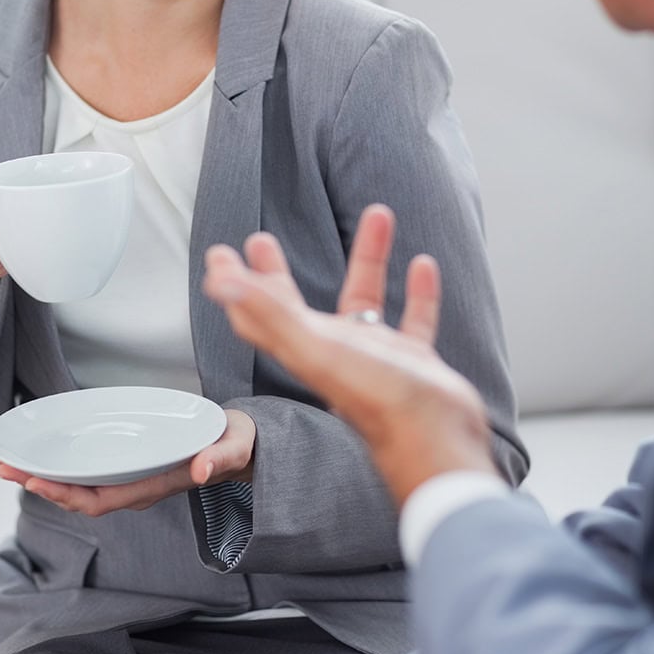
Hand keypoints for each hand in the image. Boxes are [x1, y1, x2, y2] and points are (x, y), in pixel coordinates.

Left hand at [0, 407, 255, 514]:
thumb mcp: (233, 448)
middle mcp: (139, 489)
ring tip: (13, 465)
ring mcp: (134, 481)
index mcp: (156, 485)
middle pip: (80, 497)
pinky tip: (45, 458)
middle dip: (42, 486)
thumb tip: (201, 470)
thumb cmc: (235, 445)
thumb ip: (219, 458)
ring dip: (46, 479)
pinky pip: (90, 476)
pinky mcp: (132, 469)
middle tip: (5, 468)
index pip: (101, 499)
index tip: (36, 480)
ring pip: (81, 489)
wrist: (244, 447)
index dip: (65, 493)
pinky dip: (63, 470)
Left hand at [203, 205, 494, 505]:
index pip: (257, 312)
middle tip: (260, 240)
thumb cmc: (375, 399)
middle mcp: (334, 351)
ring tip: (379, 212)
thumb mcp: (316, 348)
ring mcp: (376, 357)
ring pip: (365, 299)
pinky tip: (423, 264)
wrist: (435, 441)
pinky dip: (418, 292)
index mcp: (304, 348)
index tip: (219, 253)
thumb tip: (218, 283)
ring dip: (368, 258)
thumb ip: (269, 313)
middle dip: (276, 273)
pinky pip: (414, 319)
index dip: (236, 284)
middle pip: (297, 306)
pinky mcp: (414, 363)